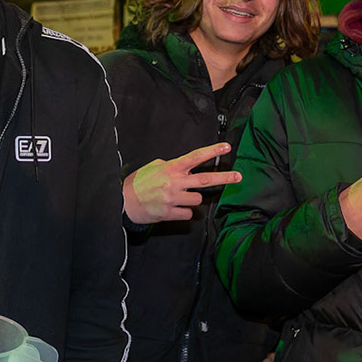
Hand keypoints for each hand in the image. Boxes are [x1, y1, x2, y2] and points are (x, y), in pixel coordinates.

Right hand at [122, 142, 240, 223]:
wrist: (123, 202)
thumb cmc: (138, 183)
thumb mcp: (153, 167)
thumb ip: (170, 166)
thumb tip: (182, 168)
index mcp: (171, 168)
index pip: (196, 157)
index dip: (212, 151)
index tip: (226, 147)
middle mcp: (174, 182)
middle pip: (206, 180)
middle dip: (224, 178)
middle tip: (238, 177)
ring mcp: (172, 198)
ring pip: (197, 200)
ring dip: (191, 199)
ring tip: (177, 198)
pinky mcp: (169, 213)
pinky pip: (188, 214)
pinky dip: (184, 212)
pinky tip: (173, 208)